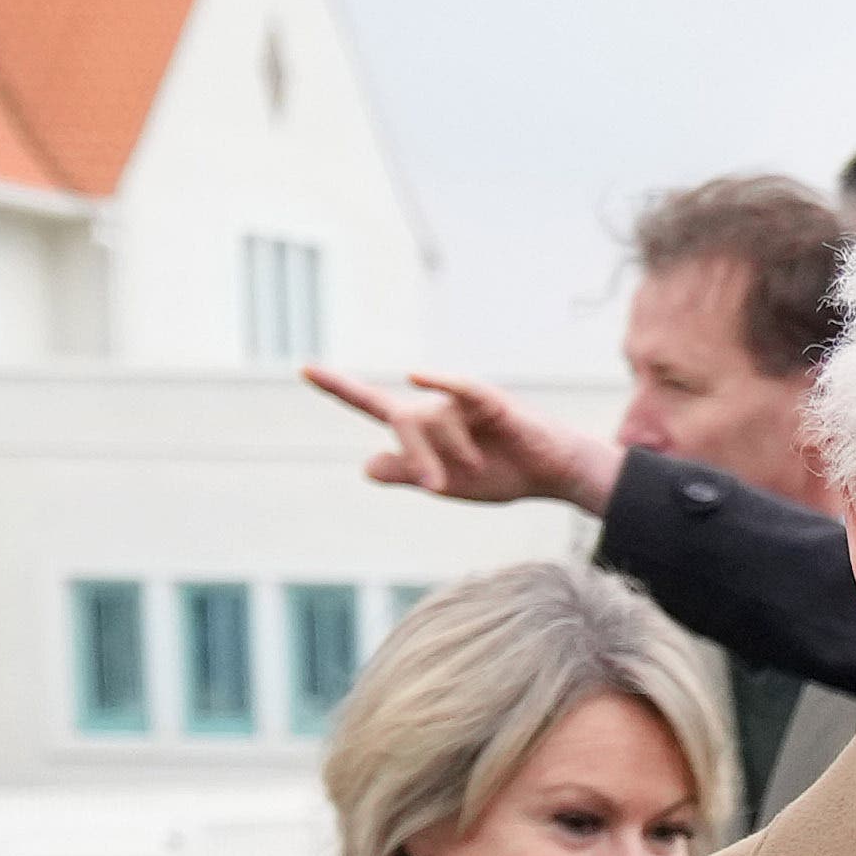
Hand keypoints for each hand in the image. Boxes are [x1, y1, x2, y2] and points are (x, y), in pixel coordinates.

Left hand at [309, 365, 621, 520]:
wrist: (552, 474)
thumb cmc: (504, 473)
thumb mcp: (449, 483)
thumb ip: (406, 473)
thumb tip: (366, 464)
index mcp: (422, 427)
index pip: (372, 403)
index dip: (338, 387)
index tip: (304, 368)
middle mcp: (435, 406)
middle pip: (402, 422)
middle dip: (416, 459)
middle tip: (435, 486)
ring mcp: (460, 400)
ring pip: (433, 423)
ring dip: (453, 456)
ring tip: (481, 468)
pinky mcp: (488, 399)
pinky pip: (457, 388)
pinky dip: (436, 381)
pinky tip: (414, 375)